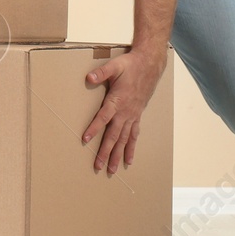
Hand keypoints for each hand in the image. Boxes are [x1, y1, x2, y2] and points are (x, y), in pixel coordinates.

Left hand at [81, 47, 166, 174]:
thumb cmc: (130, 65)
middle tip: (98, 166)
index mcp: (117, 100)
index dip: (94, 129)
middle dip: (106, 152)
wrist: (149, 65)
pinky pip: (134, 135)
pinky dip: (131, 148)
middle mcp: (125, 112)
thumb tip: (88, 78)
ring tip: (112, 170)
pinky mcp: (137, 116)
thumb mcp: (114, 66)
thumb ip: (101, 72)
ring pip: (124, 140)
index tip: (85, 140)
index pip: (103, 118)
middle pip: (114, 135)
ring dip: (118, 155)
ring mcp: (132, 116)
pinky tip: (129, 160)